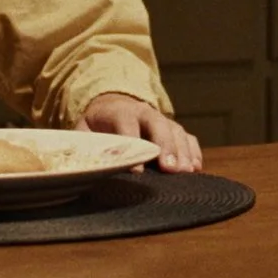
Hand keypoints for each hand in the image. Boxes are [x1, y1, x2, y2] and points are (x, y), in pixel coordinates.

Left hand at [77, 92, 203, 173]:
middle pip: (159, 125)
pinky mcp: (173, 129)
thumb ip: (84, 145)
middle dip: (165, 146)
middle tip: (170, 168)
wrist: (112, 106)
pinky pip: (188, 137)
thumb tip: (82, 166)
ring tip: (186, 171)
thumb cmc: (97, 126)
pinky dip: (193, 151)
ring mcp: (162, 120)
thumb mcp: (84, 131)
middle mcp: (144, 112)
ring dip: (182, 151)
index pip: (128, 127)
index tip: (137, 170)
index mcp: (119, 112)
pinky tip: (195, 167)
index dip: (134, 145)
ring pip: (176, 131)